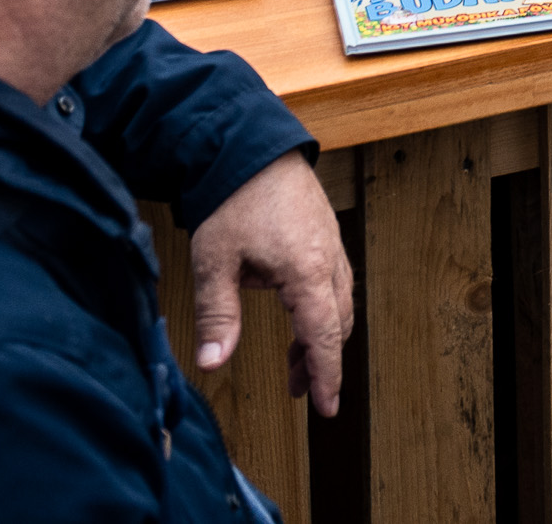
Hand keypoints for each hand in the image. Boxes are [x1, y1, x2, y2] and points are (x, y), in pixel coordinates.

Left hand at [187, 154, 353, 414]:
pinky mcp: (325, 233)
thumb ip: (218, 315)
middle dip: (321, 361)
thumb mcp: (215, 261)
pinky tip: (297, 314)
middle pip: (338, 323)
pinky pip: (334, 281)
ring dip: (321, 335)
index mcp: (306, 271)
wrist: (249, 143)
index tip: (326, 406)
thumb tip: (213, 362)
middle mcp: (328, 259)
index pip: (324, 336)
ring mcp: (331, 243)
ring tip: (294, 361)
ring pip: (339, 303)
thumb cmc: (233, 197)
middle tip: (301, 391)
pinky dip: (321, 309)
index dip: (325, 375)